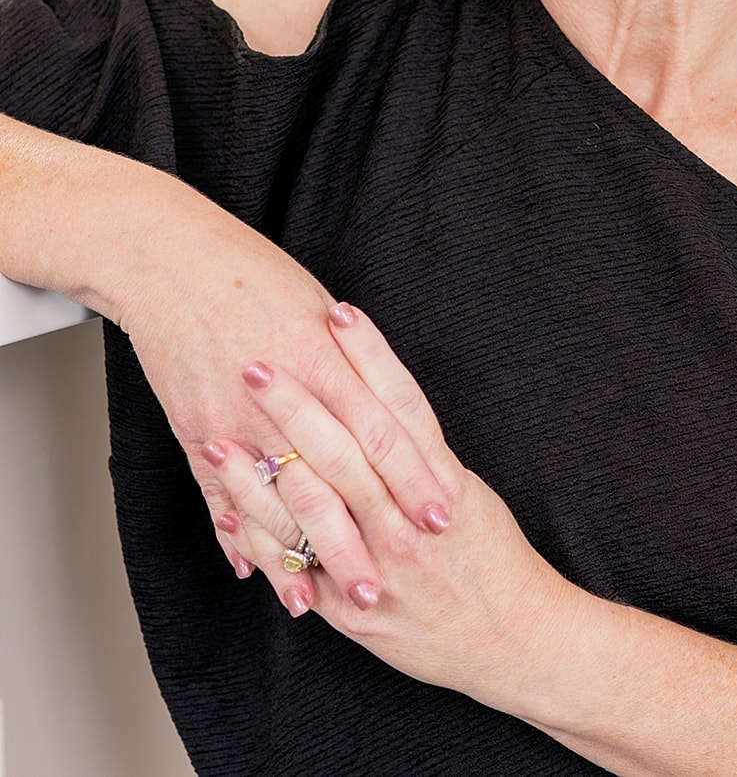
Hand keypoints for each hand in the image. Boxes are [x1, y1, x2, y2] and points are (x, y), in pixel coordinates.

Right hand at [115, 188, 452, 605]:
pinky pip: (221, 497)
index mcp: (324, 358)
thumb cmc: (252, 274)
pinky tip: (260, 572)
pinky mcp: (196, 431)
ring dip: (301, 557)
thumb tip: (392, 409)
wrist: (168, 261)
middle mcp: (281, 395)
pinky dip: (240, 537)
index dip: (413, 478)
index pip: (383, 430)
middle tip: (391, 587)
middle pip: (333, 481)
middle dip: (363, 539)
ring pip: (276, 505)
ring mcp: (234, 419)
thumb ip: (356, 364)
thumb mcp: (317, 310)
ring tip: (327, 601)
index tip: (442, 517)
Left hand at [204, 303, 580, 712]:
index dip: (369, 357)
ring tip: (221, 432)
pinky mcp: (355, 610)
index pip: (400, 406)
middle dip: (299, 403)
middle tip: (259, 361)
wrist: (517, 640)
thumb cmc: (493, 558)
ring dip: (261, 470)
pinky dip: (259, 538)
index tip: (338, 313)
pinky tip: (225, 508)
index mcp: (443, 484)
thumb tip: (376, 401)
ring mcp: (379, 566)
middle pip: (347, 450)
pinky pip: (299, 570)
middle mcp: (409, 522)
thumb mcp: (470, 494)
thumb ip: (421, 455)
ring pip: (314, 509)